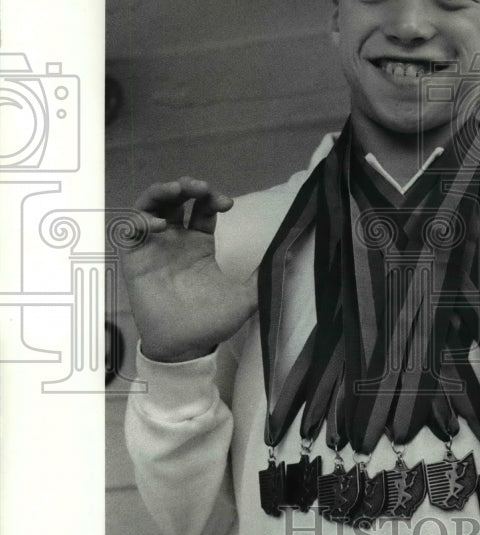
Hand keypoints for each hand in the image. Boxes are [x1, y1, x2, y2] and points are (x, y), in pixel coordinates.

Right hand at [120, 177, 257, 362]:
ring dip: (161, 193)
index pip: (202, 209)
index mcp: (199, 245)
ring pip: (151, 207)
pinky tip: (158, 224)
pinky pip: (130, 231)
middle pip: (175, 200)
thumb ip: (264, 278)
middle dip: (186, 186)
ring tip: (176, 191)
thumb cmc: (211, 323)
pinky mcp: (135, 260)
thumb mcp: (245, 298)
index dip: (211, 198)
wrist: (185, 347)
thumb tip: (293, 259)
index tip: (226, 203)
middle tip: (199, 187)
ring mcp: (154, 248)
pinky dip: (141, 220)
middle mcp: (176, 241)